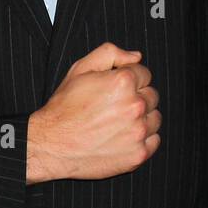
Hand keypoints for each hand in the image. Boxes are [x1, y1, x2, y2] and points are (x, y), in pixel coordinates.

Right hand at [26, 42, 160, 182]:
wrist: (52, 144)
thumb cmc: (64, 107)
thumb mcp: (80, 69)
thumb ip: (110, 54)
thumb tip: (136, 57)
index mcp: (123, 82)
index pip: (144, 74)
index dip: (129, 79)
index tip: (114, 89)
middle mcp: (135, 106)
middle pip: (151, 96)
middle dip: (136, 97)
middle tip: (113, 106)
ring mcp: (138, 132)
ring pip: (155, 118)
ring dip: (142, 118)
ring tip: (117, 122)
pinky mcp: (138, 154)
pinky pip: (154, 140)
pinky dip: (143, 139)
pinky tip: (122, 136)